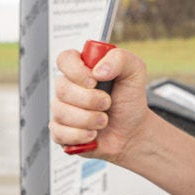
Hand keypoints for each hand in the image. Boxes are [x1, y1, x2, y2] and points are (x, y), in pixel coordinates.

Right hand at [50, 45, 148, 163]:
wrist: (132, 131)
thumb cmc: (130, 101)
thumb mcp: (134, 71)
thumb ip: (120, 58)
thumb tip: (98, 70)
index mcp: (82, 68)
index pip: (64, 59)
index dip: (76, 70)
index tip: (94, 81)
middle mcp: (68, 87)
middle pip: (62, 89)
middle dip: (89, 100)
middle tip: (107, 103)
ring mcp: (61, 109)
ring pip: (61, 112)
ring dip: (89, 119)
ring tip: (103, 120)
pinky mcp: (60, 131)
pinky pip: (59, 133)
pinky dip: (80, 135)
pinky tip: (92, 134)